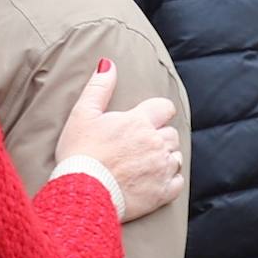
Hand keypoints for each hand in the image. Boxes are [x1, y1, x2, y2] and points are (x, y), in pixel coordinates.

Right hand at [56, 59, 184, 221]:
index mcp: (139, 122)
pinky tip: (151, 180)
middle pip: (171, 133)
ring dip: (164, 157)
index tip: (147, 118)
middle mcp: (156, 143)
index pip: (165, 107)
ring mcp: (162, 169)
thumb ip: (99, 87)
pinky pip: (177, 182)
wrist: (82, 192)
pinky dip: (169, 180)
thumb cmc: (79, 152)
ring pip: (176, 157)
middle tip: (138, 144)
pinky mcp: (163, 193)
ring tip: (143, 162)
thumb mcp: (82, 113)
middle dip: (159, 136)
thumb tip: (108, 64)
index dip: (158, 111)